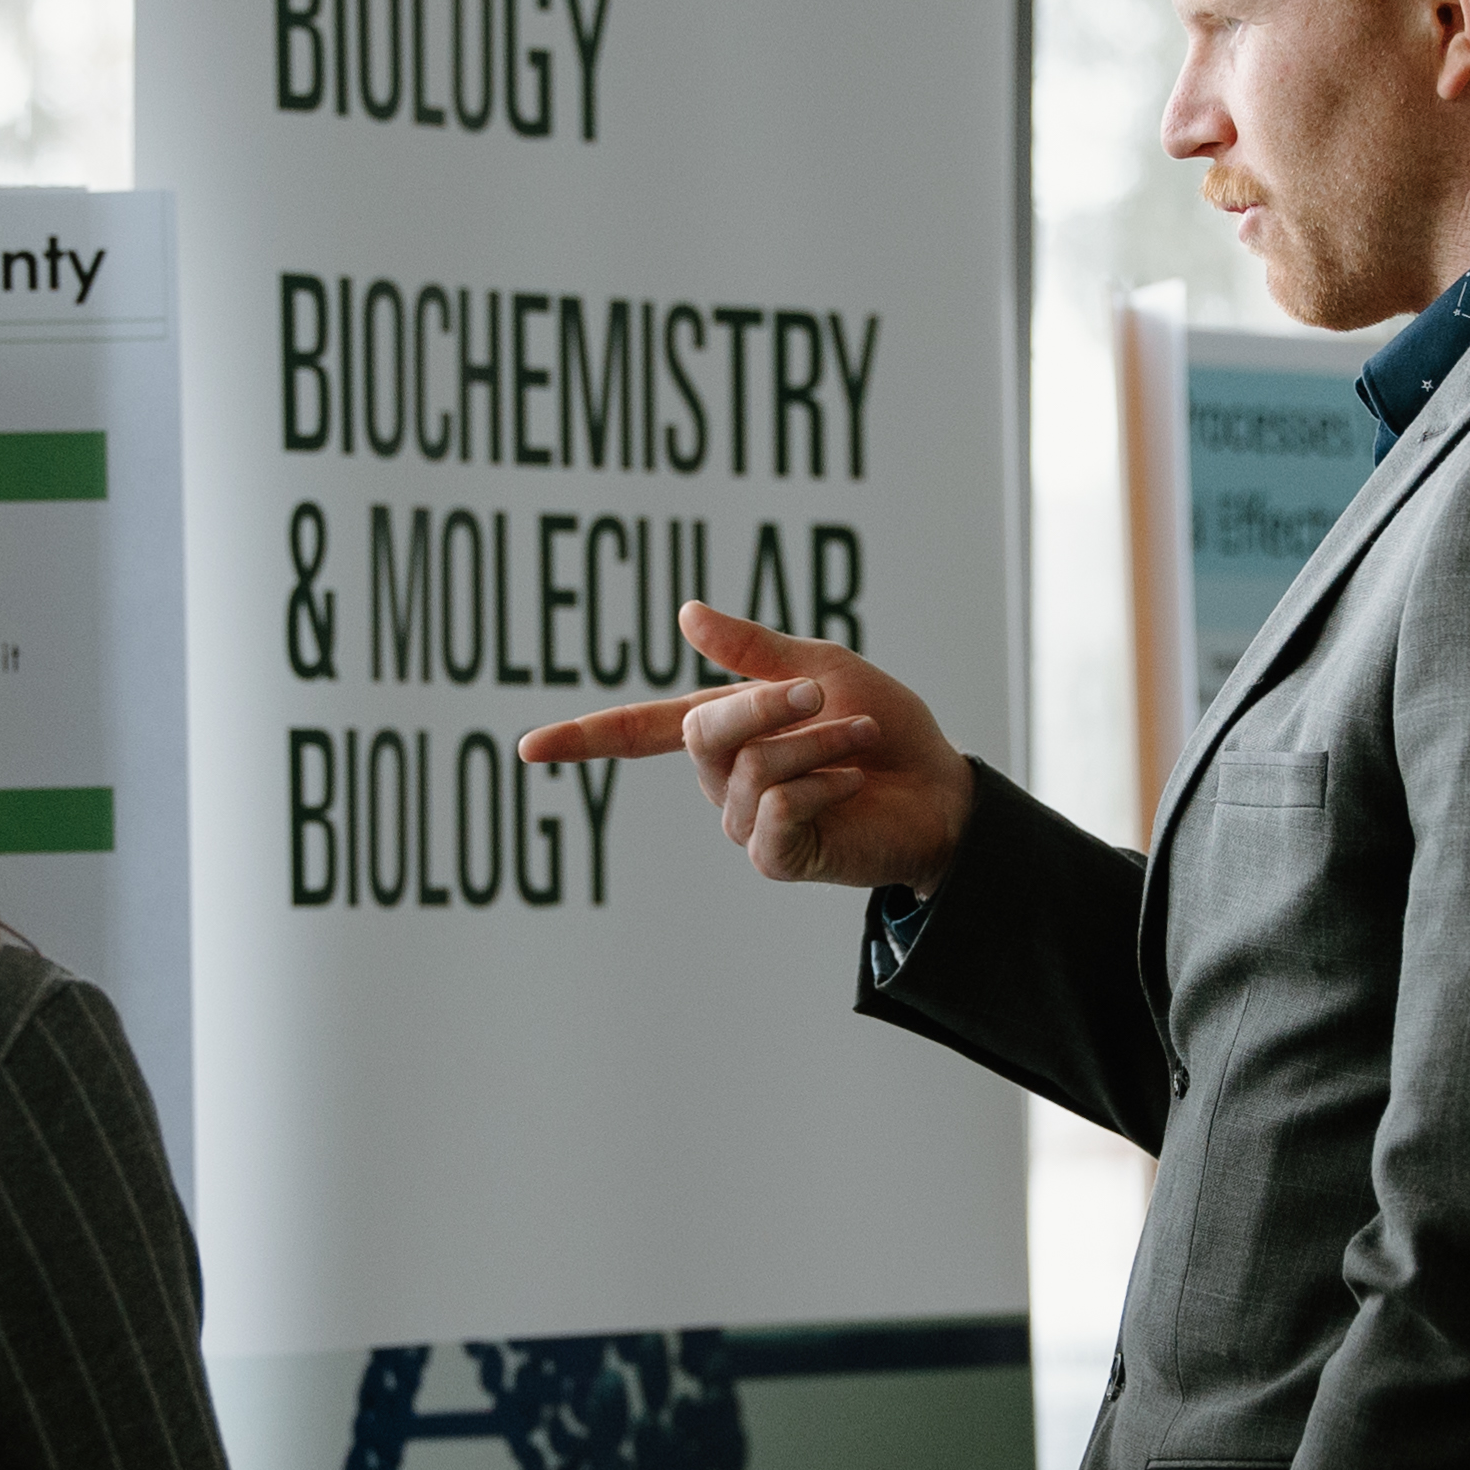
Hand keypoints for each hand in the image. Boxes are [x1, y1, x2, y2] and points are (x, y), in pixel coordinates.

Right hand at [514, 604, 973, 890]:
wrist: (943, 787)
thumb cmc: (884, 727)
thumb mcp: (821, 667)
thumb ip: (752, 650)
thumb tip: (684, 612)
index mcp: (722, 730)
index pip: (638, 731)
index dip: (585, 737)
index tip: (527, 748)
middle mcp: (722, 780)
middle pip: (702, 733)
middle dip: (765, 704)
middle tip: (822, 694)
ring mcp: (745, 823)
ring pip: (750, 769)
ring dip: (816, 743)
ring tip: (859, 742)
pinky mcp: (777, 857)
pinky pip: (776, 810)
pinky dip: (820, 785)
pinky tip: (851, 785)